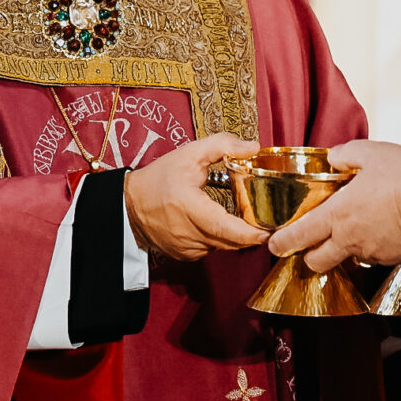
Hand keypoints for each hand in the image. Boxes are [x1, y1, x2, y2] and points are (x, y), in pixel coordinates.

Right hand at [124, 134, 262, 261]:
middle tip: (266, 221)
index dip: (252, 234)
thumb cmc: (159, 179)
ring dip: (234, 235)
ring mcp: (187, 248)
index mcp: (191, 208)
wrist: (129, 204)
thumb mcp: (189, 154)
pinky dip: (218, 239)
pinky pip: (211, 250)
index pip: (229, 229)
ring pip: (223, 247)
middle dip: (251, 234)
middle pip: (232, 241)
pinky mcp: (185, 255)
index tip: (270, 231)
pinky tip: (215, 223)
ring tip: (240, 218)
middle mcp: (189, 234)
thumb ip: (222, 146)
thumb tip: (253, 147)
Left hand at [267, 138, 400, 270]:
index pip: (299, 236)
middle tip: (312, 244)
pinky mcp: (394, 259)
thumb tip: (333, 158)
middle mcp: (350, 240)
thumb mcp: (371, 152)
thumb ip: (345, 155)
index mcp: (337, 215)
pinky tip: (384, 230)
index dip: (282, 243)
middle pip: (317, 261)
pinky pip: (376, 257)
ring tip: (357, 229)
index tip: (274, 245)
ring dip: (346, 250)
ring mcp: (372, 253)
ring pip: (348, 259)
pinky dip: (373, 248)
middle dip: (310, 256)